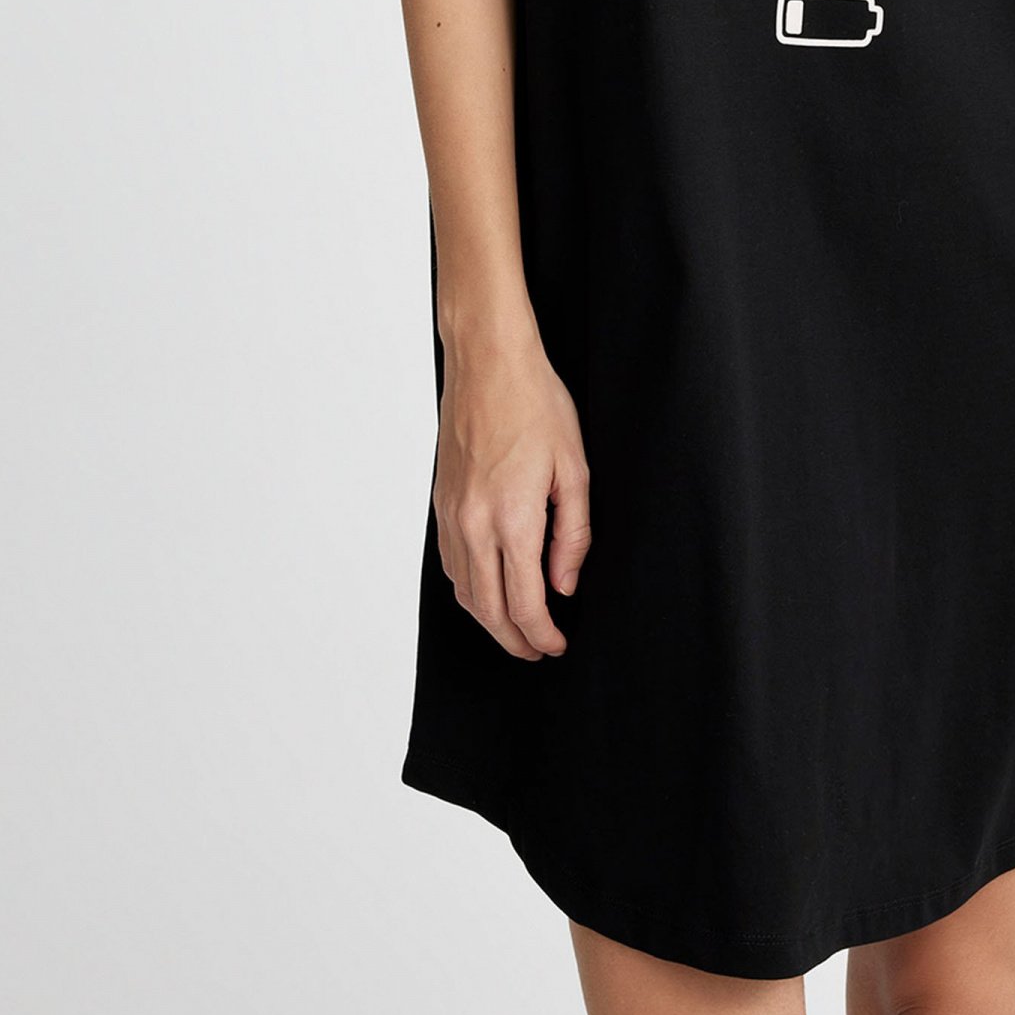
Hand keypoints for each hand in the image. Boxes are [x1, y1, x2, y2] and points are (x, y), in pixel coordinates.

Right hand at [433, 336, 591, 658]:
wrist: (487, 364)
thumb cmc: (535, 405)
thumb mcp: (574, 468)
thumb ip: (572, 535)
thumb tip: (564, 584)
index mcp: (512, 518)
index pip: (524, 604)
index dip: (542, 635)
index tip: (558, 645)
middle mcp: (473, 524)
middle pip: (488, 610)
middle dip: (515, 640)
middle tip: (539, 650)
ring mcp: (451, 515)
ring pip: (464, 592)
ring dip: (490, 620)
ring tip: (516, 629)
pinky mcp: (440, 504)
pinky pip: (450, 564)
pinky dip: (469, 590)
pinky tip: (488, 589)